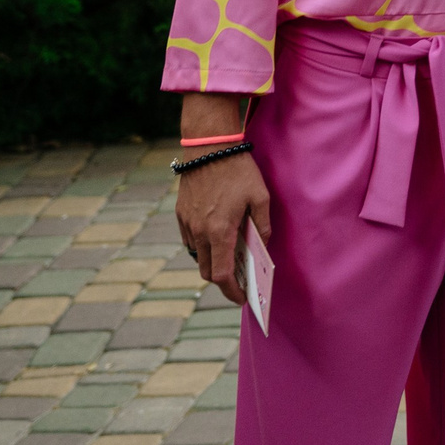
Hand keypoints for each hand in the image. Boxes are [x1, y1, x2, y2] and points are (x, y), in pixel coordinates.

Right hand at [176, 152, 270, 305]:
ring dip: (211, 261)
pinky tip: (218, 237)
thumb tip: (263, 245)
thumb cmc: (238, 170)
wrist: (208, 147)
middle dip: (222, 280)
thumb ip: (262, 225)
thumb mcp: (260, 196)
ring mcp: (187, 223)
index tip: (242, 297)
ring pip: (197, 255)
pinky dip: (203, 246)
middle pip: (206, 270)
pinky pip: (190, 240)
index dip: (231, 291)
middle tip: (240, 280)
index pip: (221, 275)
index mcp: (219, 231)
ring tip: (230, 258)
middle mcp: (199, 232)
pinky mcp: (181, 214)